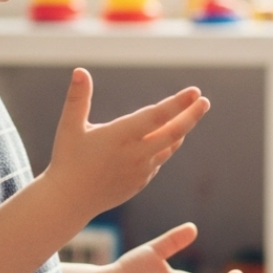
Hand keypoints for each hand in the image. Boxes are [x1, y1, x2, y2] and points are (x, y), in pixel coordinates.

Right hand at [41, 69, 209, 222]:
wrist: (69, 202)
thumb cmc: (67, 160)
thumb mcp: (69, 127)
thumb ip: (77, 98)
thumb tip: (79, 70)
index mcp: (120, 137)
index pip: (156, 117)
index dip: (177, 104)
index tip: (194, 92)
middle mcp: (135, 154)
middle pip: (172, 133)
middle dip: (191, 116)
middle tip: (205, 100)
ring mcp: (141, 170)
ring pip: (168, 147)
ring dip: (180, 129)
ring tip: (191, 113)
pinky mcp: (140, 182)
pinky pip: (159, 160)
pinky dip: (167, 146)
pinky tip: (169, 136)